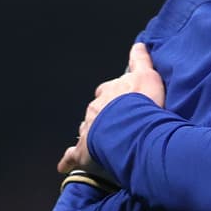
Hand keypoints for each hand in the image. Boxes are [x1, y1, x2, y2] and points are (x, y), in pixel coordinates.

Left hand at [57, 42, 166, 175]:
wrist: (131, 127)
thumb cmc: (141, 102)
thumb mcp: (147, 75)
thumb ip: (140, 61)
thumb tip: (138, 45)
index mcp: (108, 92)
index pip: (107, 91)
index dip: (113, 96)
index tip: (120, 101)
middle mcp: (95, 109)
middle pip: (95, 111)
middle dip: (102, 116)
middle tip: (114, 124)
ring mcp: (87, 130)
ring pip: (86, 131)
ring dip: (91, 135)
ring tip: (100, 144)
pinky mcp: (83, 151)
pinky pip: (72, 156)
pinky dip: (67, 161)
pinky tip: (63, 166)